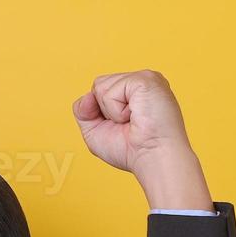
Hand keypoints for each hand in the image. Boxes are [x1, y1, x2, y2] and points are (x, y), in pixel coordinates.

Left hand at [72, 70, 212, 211]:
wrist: (153, 158)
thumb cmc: (132, 150)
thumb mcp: (95, 132)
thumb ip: (83, 111)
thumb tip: (86, 95)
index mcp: (133, 91)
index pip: (100, 88)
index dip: (100, 111)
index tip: (122, 127)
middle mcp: (140, 81)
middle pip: (98, 84)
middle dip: (103, 111)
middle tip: (128, 124)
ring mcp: (144, 77)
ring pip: (101, 86)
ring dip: (111, 112)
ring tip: (133, 120)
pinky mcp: (144, 79)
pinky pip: (109, 92)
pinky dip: (116, 112)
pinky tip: (135, 117)